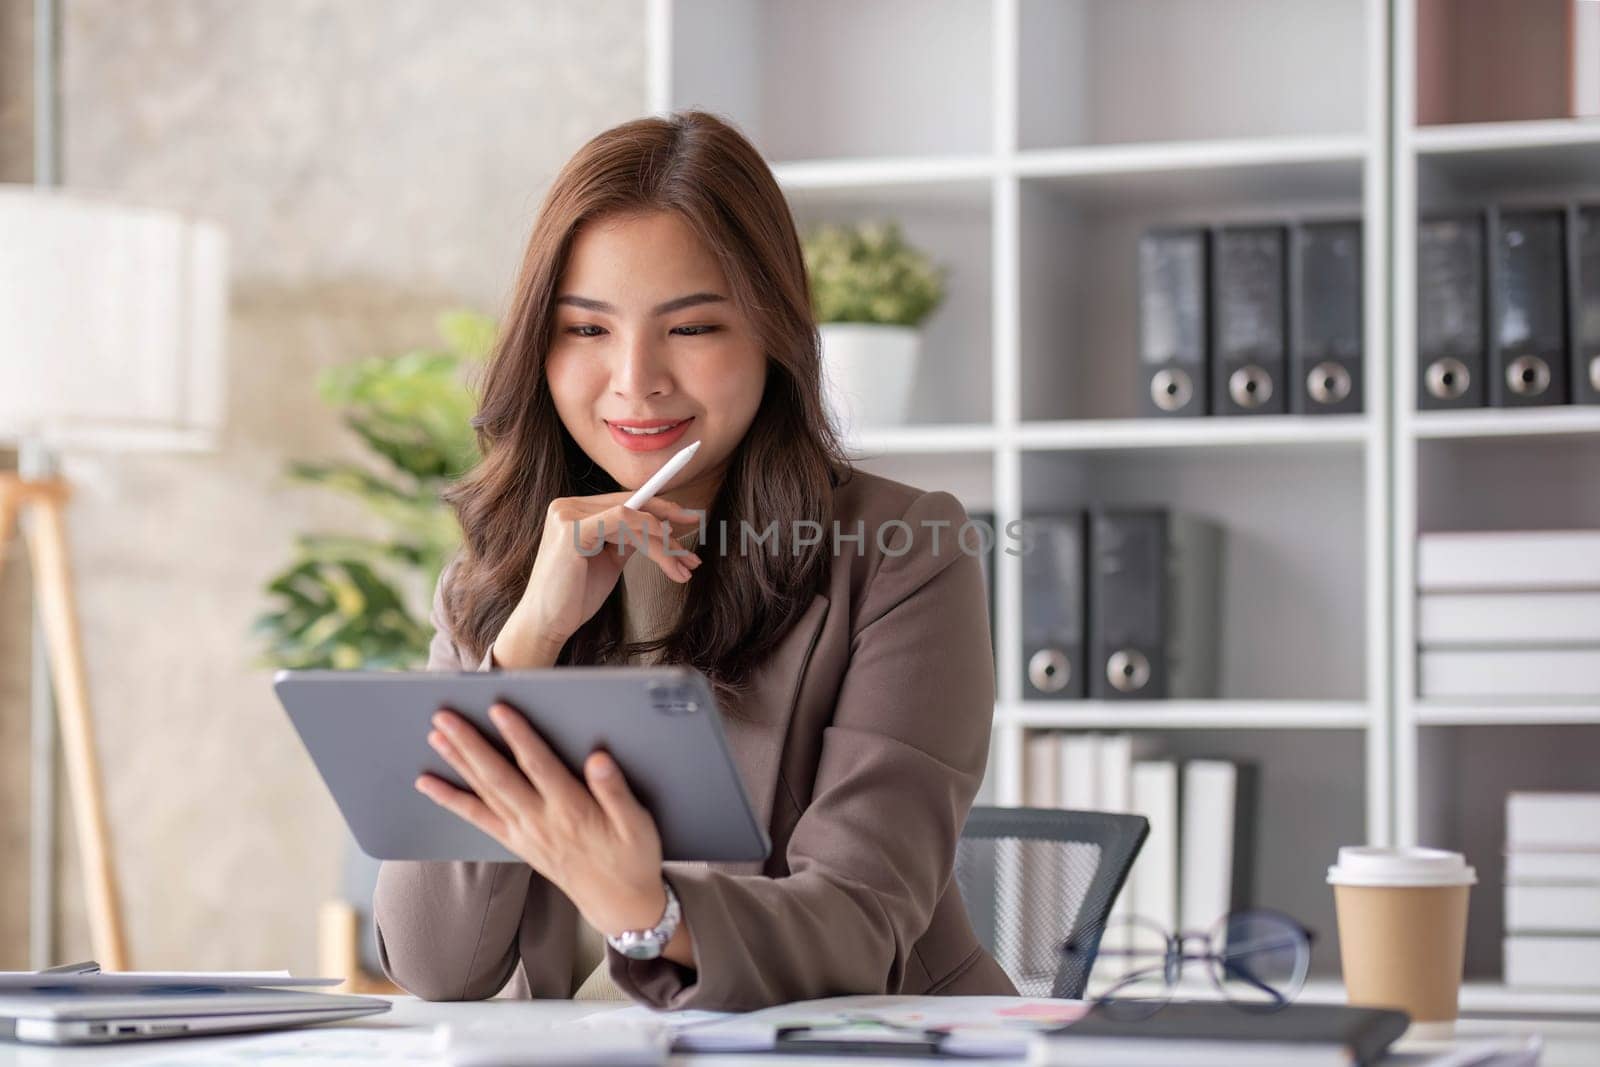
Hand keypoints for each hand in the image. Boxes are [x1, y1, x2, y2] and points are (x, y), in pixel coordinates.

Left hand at [416, 702, 671, 937]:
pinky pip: (477, 820)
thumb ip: (615, 790)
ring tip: (435, 736)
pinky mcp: (515, 843)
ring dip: (457, 763)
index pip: (538, 766)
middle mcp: (540, 821)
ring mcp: (523, 833)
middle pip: (498, 776)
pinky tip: (430, 784)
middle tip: (445, 716)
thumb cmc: (632, 857)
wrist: (618, 903)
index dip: (518, 736)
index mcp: (572, 810)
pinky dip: (451, 800)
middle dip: (470, 744)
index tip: (498, 708)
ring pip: (483, 793)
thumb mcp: (638, 823)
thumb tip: (598, 758)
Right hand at [505, 493, 704, 658]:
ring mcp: (567, 515)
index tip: (687, 518)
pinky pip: (622, 521)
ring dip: (665, 543)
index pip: (624, 501)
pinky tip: (666, 558)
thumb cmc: (574, 596)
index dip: (659, 507)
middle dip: (668, 528)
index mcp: (575, 510)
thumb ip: (627, 539)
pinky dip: (650, 538)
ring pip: (633, 516)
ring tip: (683, 566)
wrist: (546, 623)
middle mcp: (568, 506)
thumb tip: (659, 529)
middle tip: (692, 548)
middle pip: (632, 507)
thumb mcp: (608, 560)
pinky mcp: (571, 530)